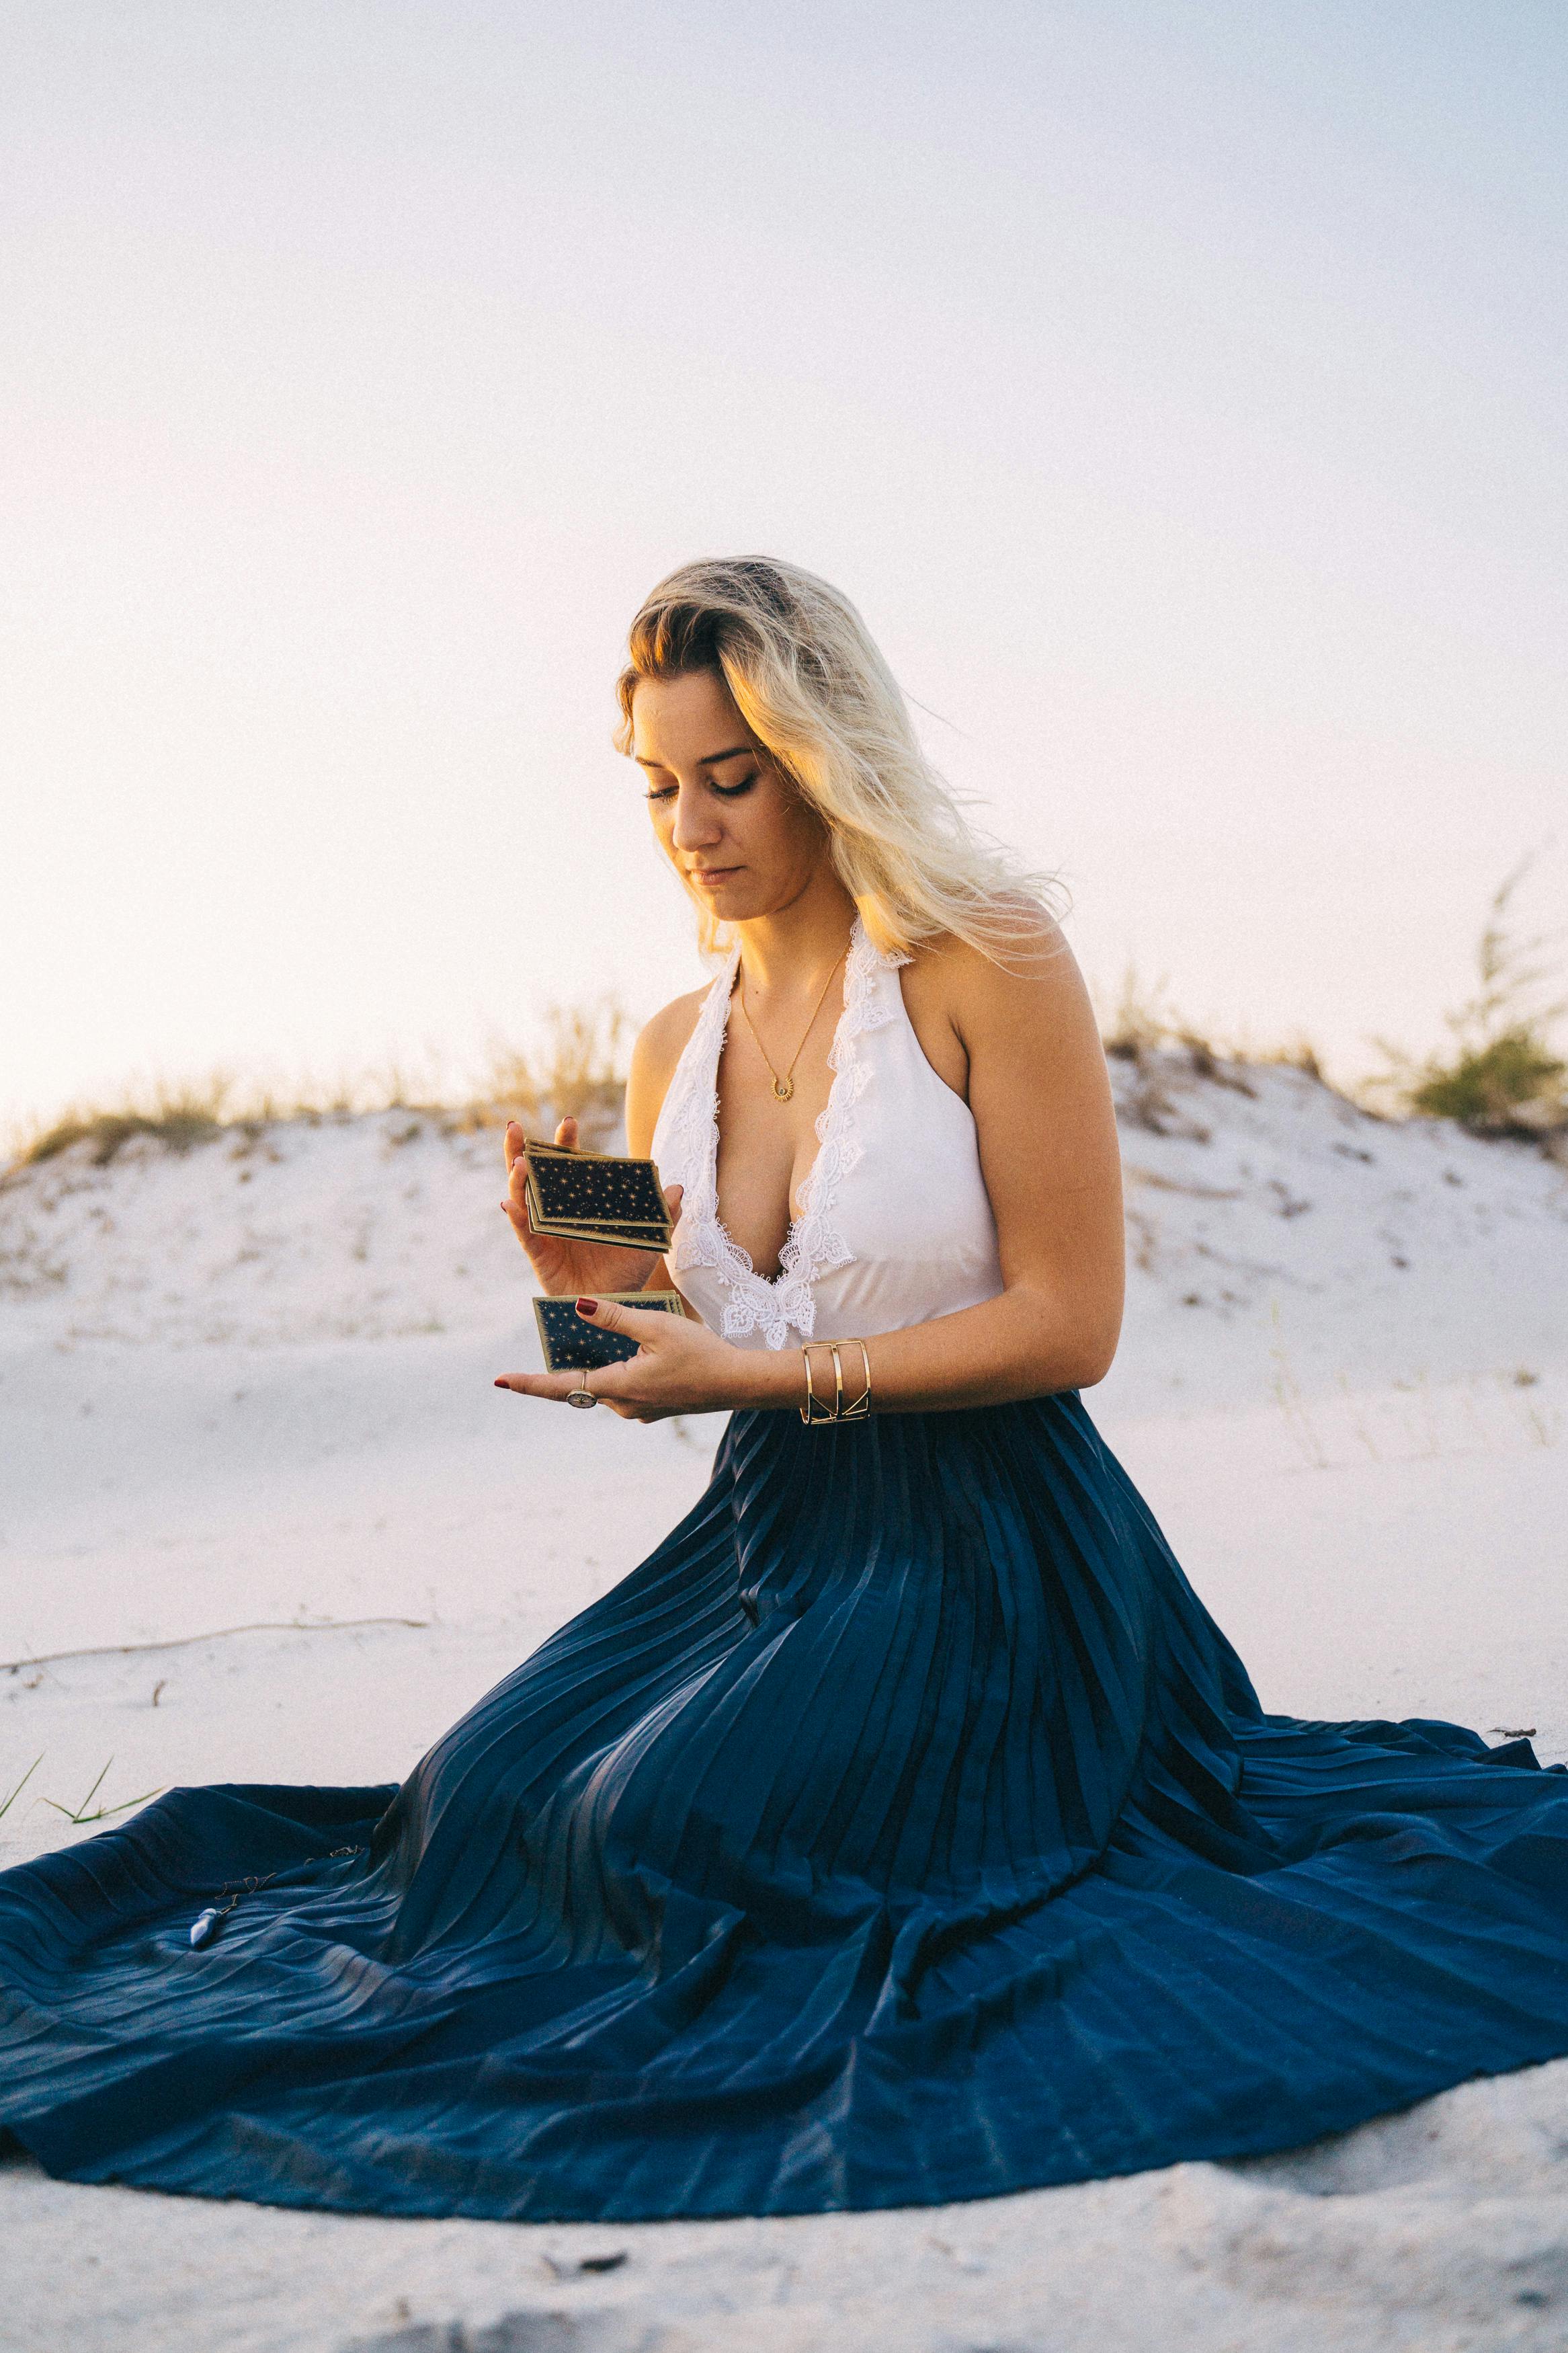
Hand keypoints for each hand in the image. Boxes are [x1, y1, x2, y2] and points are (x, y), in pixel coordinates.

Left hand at [494, 1296, 778, 1422]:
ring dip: (596, 1363)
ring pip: (603, 1384)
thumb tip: (576, 1306)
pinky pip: (622, 1387)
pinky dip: (616, 1368)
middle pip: (581, 1383)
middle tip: (553, 1342)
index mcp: (618, 1386)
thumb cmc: (701, 1353)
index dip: (528, 1383)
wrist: (739, 1383)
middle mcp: (623, 1405)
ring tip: (592, 1336)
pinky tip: (628, 1348)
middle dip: (566, 1364)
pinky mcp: (653, 1406)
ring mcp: (639, 1409)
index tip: (499, 1381)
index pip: (562, 1386)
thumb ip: (613, 1317)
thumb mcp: (655, 1326)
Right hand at [502, 1118, 682, 1298]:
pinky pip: (523, 1232)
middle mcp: (556, 1210)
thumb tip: (677, 1187)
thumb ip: (664, 1213)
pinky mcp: (538, 1253)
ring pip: (520, 1198)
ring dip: (516, 1178)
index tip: (569, 1121)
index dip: (565, 1141)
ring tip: (519, 1162)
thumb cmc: (628, 1271)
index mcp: (580, 1200)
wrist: (615, 1305)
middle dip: (521, 1148)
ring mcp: (543, 1230)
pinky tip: (512, 1205)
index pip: (568, 1163)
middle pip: (532, 1173)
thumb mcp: (651, 1239)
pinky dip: (517, 1218)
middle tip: (515, 1127)